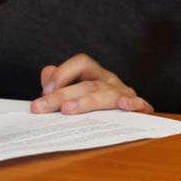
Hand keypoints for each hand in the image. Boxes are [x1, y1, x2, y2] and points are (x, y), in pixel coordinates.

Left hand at [31, 53, 153, 114]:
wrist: (128, 117)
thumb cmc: (95, 103)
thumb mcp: (75, 90)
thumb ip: (60, 81)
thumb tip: (48, 71)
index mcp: (95, 74)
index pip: (81, 63)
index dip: (62, 74)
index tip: (43, 92)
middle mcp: (110, 80)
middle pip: (87, 83)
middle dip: (62, 95)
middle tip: (40, 107)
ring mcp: (125, 93)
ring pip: (107, 94)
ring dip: (87, 101)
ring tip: (68, 109)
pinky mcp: (139, 108)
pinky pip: (139, 103)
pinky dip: (134, 103)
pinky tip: (125, 105)